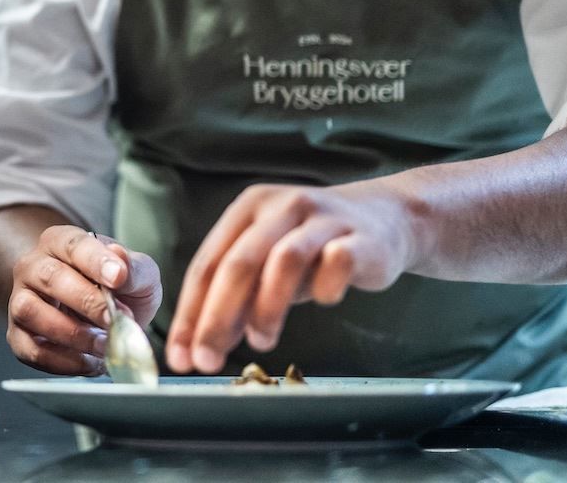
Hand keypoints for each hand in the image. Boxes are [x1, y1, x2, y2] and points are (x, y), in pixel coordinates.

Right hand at [7, 225, 160, 374]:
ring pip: (30, 312)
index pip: (74, 245)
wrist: (104, 317)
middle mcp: (33, 267)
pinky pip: (31, 350)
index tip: (119, 277)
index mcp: (61, 242)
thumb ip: (133, 269)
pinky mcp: (19, 337)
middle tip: (114, 319)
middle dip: (86, 301)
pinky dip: (63, 361)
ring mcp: (21, 301)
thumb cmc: (117, 290)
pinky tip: (89, 361)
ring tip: (103, 344)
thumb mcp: (138, 274)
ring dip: (71, 333)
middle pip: (50, 277)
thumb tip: (120, 262)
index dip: (96, 261)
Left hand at [166, 180, 420, 374]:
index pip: (208, 264)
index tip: (181, 355)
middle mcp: (280, 208)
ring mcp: (321, 219)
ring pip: (283, 260)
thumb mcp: (269, 268)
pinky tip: (324, 301)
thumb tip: (200, 347)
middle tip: (206, 359)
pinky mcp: (360, 237)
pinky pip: (337, 261)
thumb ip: (238, 301)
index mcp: (248, 210)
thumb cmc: (315, 249)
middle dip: (216, 317)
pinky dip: (325, 287)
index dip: (190, 312)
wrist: (386, 220)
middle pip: (238, 263)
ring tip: (260, 342)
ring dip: (266, 307)